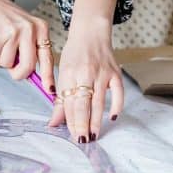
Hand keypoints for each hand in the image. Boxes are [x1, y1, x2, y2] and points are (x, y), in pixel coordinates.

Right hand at [0, 0, 54, 93]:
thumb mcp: (25, 30)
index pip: (48, 57)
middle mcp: (30, 29)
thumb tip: (33, 76)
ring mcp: (15, 32)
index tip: (50, 90)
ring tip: (2, 42)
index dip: (48, 76)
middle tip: (13, 69)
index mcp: (41, 28)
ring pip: (9, 64)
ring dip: (2, 59)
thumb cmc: (5, 18)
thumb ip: (31, 51)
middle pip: (28, 66)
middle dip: (18, 73)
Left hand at [47, 17, 122, 141]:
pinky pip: (118, 92)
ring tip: (93, 135)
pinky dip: (117, 105)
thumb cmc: (75, 54)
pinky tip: (112, 117)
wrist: (91, 32)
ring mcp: (102, 73)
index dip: (70, 120)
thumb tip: (54, 123)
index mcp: (69, 73)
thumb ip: (60, 100)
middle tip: (82, 140)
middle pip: (83, 103)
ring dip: (96, 120)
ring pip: (99, 101)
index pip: (69, 102)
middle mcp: (85, 73)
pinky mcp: (115, 73)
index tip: (71, 135)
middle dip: (82, 123)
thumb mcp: (63, 73)